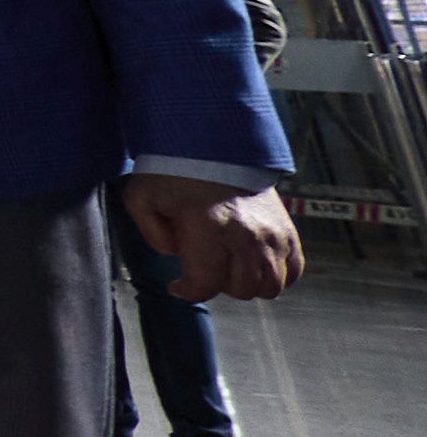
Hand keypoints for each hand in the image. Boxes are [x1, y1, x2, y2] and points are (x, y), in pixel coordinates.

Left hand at [123, 173, 304, 300]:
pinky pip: (294, 270)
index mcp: (209, 228)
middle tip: (206, 266)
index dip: (189, 291)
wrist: (215, 144)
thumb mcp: (143, 198)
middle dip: (219, 285)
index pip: (206, 284)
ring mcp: (272, 234)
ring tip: (229, 265)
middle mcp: (246, 235)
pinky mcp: (288, 229)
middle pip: (241, 289)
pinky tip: (255, 263)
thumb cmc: (176, 172)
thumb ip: (152, 234)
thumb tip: (175, 255)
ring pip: (270, 286)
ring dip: (248, 283)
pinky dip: (277, 275)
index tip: (178, 285)